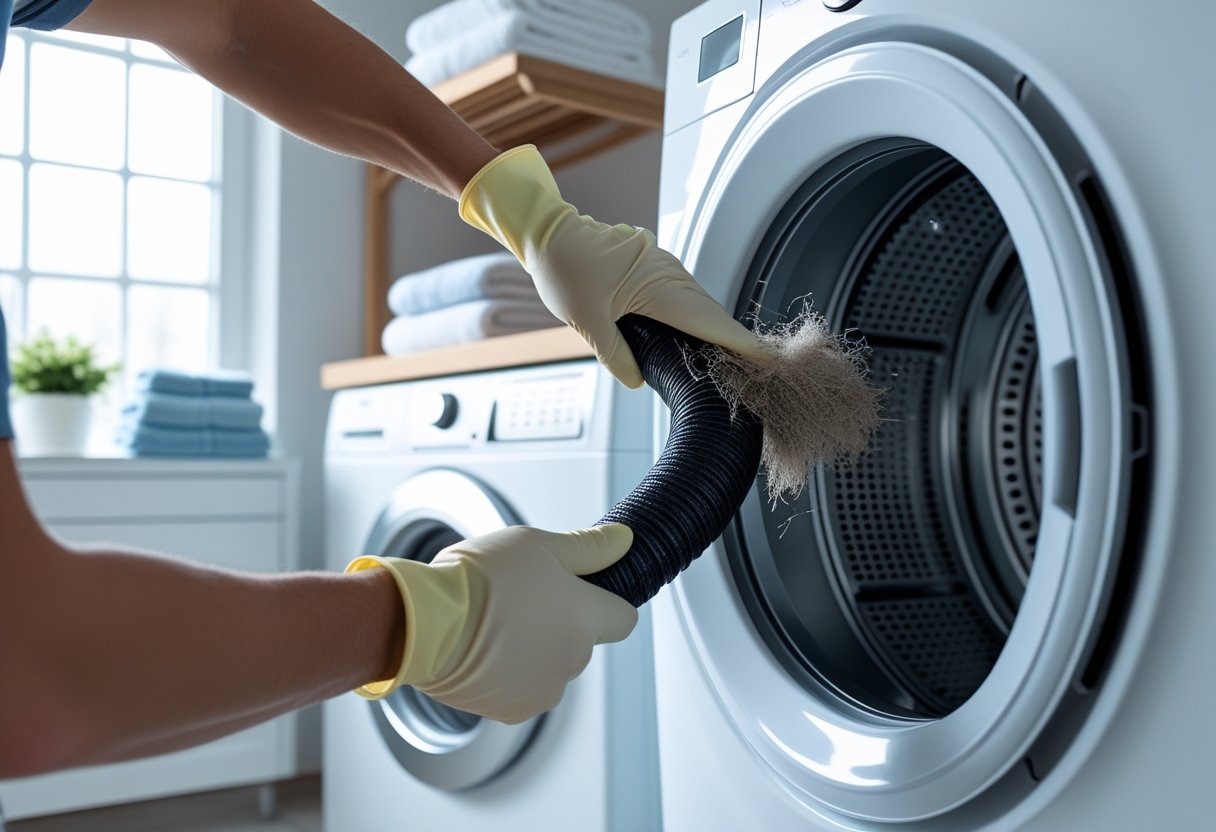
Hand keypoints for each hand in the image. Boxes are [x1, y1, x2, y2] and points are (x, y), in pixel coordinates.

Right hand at [346, 524, 637, 723]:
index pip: (623, 618)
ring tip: (496, 622)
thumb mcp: (537, 543)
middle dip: (561, 621)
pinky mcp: (512, 709)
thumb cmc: (479, 578)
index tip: (582, 590)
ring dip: (534, 648)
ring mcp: (543, 689)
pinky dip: (508, 672)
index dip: (606, 601)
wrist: (425, 623)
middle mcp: (573, 660)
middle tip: (522, 596)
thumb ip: (588, 547)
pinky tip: (482, 648)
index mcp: (585, 618)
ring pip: (551, 665)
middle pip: (582, 640)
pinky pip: (522, 688)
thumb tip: (622, 540)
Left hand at [459, 145, 760, 387]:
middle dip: (734, 341)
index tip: (767, 361)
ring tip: (731, 358)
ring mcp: (662, 266)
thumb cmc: (564, 268)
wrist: (546, 230)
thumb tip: (639, 380)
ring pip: (698, 302)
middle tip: (756, 370)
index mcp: (659, 286)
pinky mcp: (652, 264)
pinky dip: (695, 315)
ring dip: (714, 328)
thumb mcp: (587, 323)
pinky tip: (695, 332)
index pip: (710, 322)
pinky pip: (683, 293)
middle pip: (711, 313)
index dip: (740, 344)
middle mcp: (668, 273)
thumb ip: (617, 356)